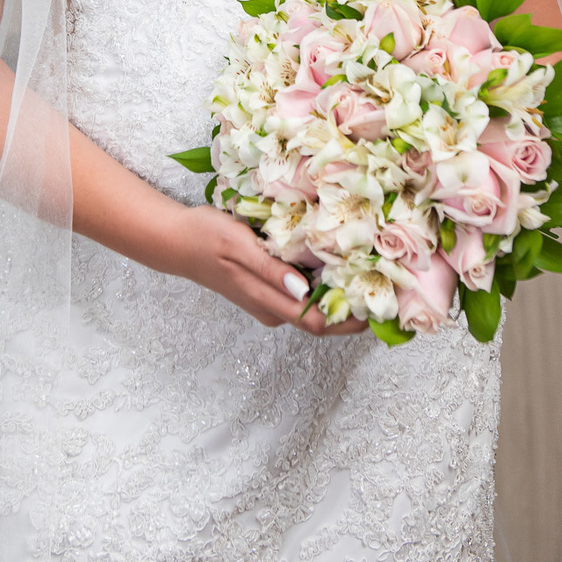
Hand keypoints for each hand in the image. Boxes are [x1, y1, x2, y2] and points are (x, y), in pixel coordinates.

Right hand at [164, 206, 366, 335]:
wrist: (176, 240)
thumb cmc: (205, 238)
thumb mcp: (237, 245)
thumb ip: (269, 270)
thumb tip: (304, 291)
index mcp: (267, 301)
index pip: (318, 323)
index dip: (352, 320)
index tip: (381, 303)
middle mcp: (272, 308)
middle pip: (321, 319)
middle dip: (353, 306)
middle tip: (385, 282)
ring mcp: (268, 300)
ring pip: (313, 306)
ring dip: (339, 293)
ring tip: (368, 268)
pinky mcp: (266, 287)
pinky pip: (301, 292)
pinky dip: (322, 281)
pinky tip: (335, 260)